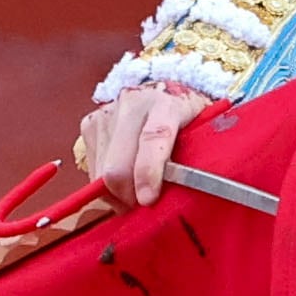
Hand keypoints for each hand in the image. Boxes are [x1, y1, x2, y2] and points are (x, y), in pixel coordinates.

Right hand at [73, 82, 217, 208]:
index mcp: (167, 103)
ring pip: (102, 174)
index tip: (149, 199)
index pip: (153, 137)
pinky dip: (107, 185)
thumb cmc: (191, 117)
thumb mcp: (205, 131)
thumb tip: (197, 193)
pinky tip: (125, 179)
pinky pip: (92, 169)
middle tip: (146, 206)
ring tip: (138, 193)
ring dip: (118, 195)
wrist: (165, 89)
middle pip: (118, 166)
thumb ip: (199, 157)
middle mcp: (132, 104)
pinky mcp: (90, 124)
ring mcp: (107, 113)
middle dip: (130, 197)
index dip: (149, 172)